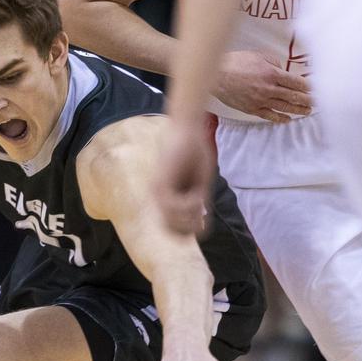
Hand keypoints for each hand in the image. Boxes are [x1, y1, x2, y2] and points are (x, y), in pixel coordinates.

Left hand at [155, 118, 215, 235]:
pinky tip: (198, 194)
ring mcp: (157, 192)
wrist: (187, 129)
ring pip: (172, 221)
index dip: (191, 231)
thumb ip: (198, 202)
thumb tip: (200, 225)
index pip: (173, 230)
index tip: (204, 222)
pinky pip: (174, 206)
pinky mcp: (160, 183)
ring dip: (191, 215)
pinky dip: (190, 205)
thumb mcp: (200, 182)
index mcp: (166, 198)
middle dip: (191, 227)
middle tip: (202, 210)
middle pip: (172, 231)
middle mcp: (158, 198)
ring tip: (200, 199)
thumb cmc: (195, 151)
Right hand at [214, 50, 311, 123]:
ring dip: (298, 110)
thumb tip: (282, 71)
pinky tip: (287, 119)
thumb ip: (274, 63)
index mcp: (273, 74)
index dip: (310, 86)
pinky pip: (269, 115)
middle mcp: (269, 89)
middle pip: (294, 97)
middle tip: (318, 102)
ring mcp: (260, 101)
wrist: (216, 75)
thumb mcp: (258, 56)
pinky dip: (280, 118)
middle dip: (309, 100)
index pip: (298, 82)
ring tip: (307, 111)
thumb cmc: (236, 62)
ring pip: (284, 107)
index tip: (319, 88)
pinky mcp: (251, 109)